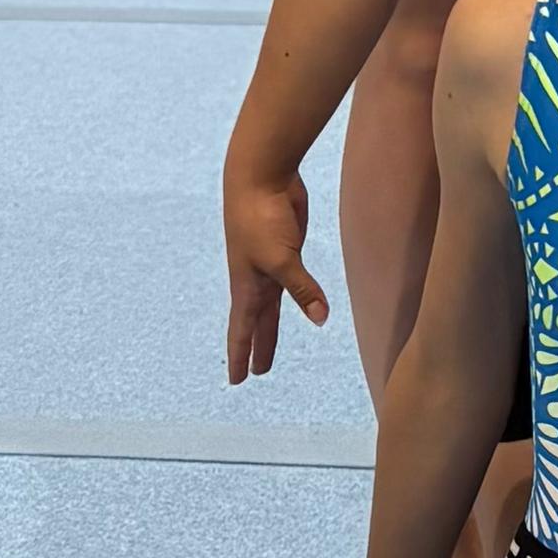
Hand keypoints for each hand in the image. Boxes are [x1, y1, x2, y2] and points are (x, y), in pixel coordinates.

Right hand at [226, 164, 329, 379]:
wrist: (260, 175)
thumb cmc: (260, 218)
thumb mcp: (281, 259)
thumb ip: (302, 289)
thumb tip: (321, 318)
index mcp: (247, 287)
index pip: (242, 330)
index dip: (240, 356)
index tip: (236, 381)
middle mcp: (256, 279)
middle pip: (259, 322)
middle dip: (258, 347)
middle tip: (259, 372)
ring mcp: (272, 263)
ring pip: (274, 304)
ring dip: (272, 326)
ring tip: (271, 347)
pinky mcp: (288, 247)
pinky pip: (294, 280)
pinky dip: (298, 295)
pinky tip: (306, 301)